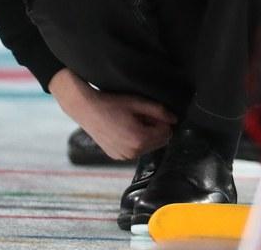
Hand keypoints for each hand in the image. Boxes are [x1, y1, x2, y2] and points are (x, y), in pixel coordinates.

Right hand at [49, 69, 175, 160]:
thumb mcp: (137, 102)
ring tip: (130, 120)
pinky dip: (133, 141)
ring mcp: (123, 157)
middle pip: (158, 142)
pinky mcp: (116, 157)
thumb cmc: (111, 103)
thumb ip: (159, 111)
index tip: (150, 111)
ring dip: (145, 136)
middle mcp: (132, 153)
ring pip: (146, 147)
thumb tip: (175, 119)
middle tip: (139, 115)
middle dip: (154, 129)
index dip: (162, 121)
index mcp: (140, 140)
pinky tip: (123, 128)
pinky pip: (134, 150)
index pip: (166, 134)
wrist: (85, 108)